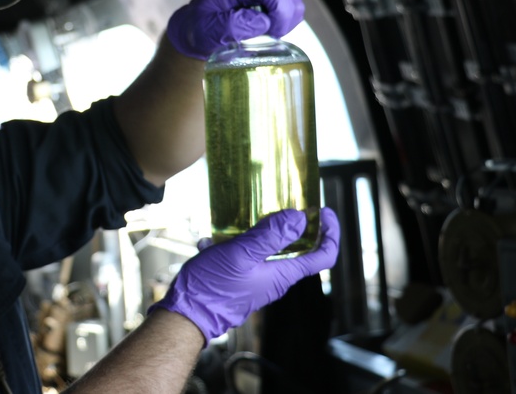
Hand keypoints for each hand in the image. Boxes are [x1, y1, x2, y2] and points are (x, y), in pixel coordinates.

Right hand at [148, 207, 339, 343]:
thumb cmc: (213, 286)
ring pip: (268, 250)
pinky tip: (210, 240)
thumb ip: (270, 236)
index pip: (322, 256)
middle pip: (298, 250)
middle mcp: (273, 278)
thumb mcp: (240, 254)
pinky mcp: (239, 279)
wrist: (186, 313)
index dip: (330, 233)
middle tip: (285, 203)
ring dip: (259, 231)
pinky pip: (244, 256)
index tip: (324, 211)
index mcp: (281, 274)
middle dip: (294, 225)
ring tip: (240, 217)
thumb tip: (299, 218)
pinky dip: (232, 244)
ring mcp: (256, 280)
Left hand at [166, 0, 304, 59]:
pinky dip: (282, 21)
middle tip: (262, 35)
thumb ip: (234, 25)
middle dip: (281, 21)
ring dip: (282, 23)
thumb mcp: (209, 30)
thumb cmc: (200, 27)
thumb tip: (263, 22)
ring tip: (260, 31)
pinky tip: (264, 27)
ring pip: (293, 4)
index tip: (269, 33)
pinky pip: (291, 8)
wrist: (196, 26)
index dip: (279, 15)